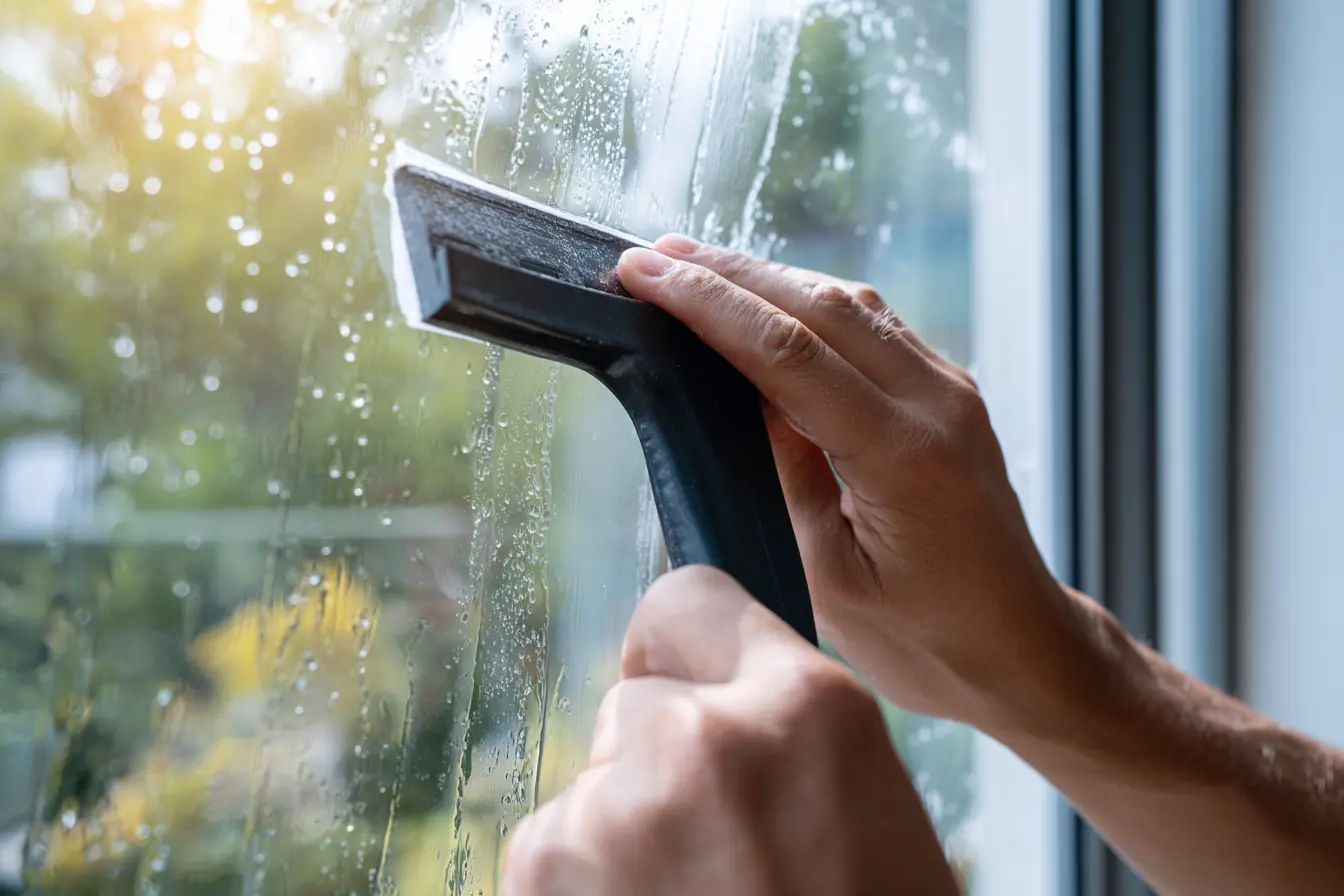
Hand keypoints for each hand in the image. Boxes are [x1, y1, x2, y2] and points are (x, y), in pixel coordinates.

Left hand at [501, 566, 958, 895]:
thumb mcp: (860, 798)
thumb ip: (774, 721)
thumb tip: (684, 688)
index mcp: (810, 707)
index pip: (690, 598)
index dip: (687, 653)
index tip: (684, 691)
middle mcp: (703, 737)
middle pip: (633, 703)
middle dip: (660, 762)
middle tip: (720, 856)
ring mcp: (615, 810)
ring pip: (593, 785)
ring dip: (622, 837)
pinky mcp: (544, 871)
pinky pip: (554, 848)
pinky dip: (585, 889)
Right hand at [616, 237, 1099, 733]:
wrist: (1020, 649)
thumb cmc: (926, 638)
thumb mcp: (829, 571)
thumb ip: (785, 471)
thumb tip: (742, 391)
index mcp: (902, 453)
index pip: (784, 350)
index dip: (705, 304)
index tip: (642, 275)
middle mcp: (936, 401)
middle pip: (816, 303)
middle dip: (726, 271)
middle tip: (651, 256)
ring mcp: (950, 390)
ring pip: (847, 303)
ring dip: (766, 278)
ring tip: (692, 265)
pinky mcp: (949, 394)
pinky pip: (872, 326)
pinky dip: (808, 303)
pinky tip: (764, 301)